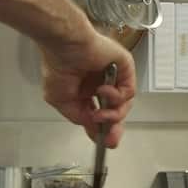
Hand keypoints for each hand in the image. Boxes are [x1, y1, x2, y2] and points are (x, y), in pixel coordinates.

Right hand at [40, 31, 136, 147]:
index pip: (101, 113)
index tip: (105, 142)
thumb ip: (79, 116)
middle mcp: (101, 83)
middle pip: (116, 111)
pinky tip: (103, 91)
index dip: (103, 129)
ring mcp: (114, 75)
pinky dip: (117, 96)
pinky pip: (129, 90)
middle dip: (113, 127)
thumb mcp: (62, 101)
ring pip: (124, 103)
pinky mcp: (125, 67)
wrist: (66, 45)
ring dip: (113, 114)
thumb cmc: (58, 65)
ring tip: (100, 114)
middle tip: (110, 138)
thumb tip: (91, 126)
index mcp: (87, 89)